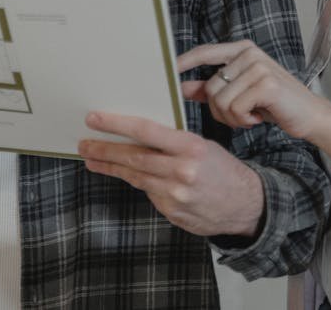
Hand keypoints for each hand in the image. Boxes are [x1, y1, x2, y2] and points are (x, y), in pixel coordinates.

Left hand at [78, 111, 262, 237]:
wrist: (246, 205)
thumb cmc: (223, 169)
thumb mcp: (203, 146)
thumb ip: (172, 142)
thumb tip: (138, 134)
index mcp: (191, 147)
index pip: (146, 131)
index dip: (117, 124)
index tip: (95, 119)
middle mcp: (181, 171)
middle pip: (133, 157)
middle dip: (104, 149)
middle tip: (84, 143)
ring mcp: (175, 194)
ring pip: (135, 176)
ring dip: (111, 167)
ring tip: (93, 159)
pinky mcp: (172, 211)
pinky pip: (148, 193)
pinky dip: (138, 183)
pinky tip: (129, 176)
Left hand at [178, 40, 328, 140]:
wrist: (310, 116)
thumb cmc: (273, 104)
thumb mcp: (241, 93)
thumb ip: (212, 89)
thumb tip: (183, 87)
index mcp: (242, 50)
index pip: (204, 52)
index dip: (183, 62)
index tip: (166, 72)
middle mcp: (249, 53)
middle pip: (211, 87)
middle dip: (220, 110)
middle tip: (241, 115)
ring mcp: (259, 66)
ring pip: (221, 100)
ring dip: (233, 117)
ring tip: (252, 115)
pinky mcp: (267, 84)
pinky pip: (235, 108)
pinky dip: (244, 120)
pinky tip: (259, 117)